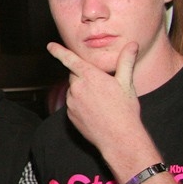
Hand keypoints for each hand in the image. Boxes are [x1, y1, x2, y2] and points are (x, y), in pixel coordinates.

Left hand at [47, 41, 148, 165]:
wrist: (119, 138)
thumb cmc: (124, 110)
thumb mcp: (127, 83)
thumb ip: (126, 62)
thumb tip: (132, 45)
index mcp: (90, 77)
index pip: (70, 59)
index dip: (59, 51)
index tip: (50, 46)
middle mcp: (77, 88)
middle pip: (75, 75)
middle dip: (84, 77)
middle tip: (102, 87)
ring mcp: (71, 102)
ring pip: (74, 91)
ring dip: (82, 92)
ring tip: (101, 102)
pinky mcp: (69, 115)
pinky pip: (72, 104)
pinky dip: (80, 105)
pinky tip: (95, 111)